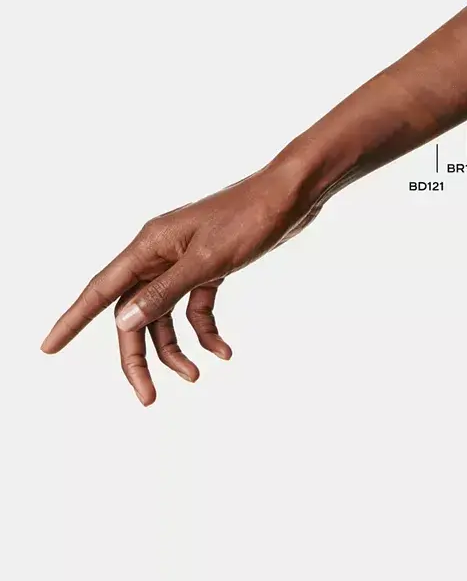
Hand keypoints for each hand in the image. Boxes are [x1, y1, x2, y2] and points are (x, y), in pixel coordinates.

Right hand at [41, 160, 312, 404]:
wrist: (290, 197)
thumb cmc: (249, 219)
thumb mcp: (208, 260)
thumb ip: (164, 292)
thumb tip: (123, 321)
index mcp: (149, 246)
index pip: (101, 290)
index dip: (72, 320)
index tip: (48, 348)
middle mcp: (160, 254)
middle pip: (133, 313)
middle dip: (138, 356)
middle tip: (148, 397)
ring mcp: (185, 261)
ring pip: (163, 315)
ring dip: (175, 349)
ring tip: (195, 376)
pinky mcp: (209, 267)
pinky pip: (195, 307)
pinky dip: (205, 331)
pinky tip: (224, 351)